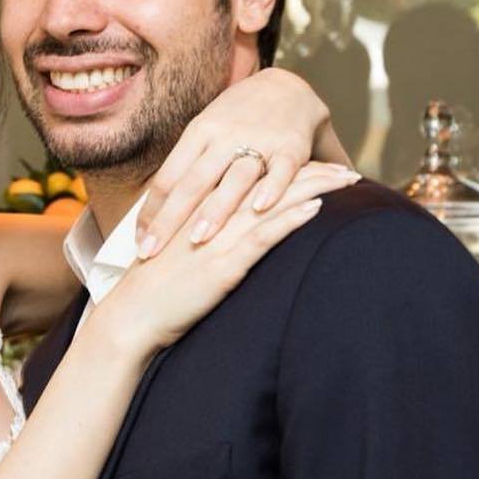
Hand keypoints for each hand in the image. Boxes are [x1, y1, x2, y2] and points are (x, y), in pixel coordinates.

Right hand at [99, 163, 359, 353]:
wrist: (133, 314)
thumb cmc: (156, 289)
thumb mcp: (183, 252)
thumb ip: (206, 235)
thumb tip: (226, 233)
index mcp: (202, 207)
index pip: (253, 178)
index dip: (288, 169)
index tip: (317, 163)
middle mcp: (212, 214)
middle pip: (270, 183)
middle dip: (311, 172)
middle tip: (344, 167)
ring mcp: (218, 237)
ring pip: (274, 202)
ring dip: (314, 188)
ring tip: (346, 179)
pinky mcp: (223, 263)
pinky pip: (263, 235)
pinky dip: (291, 219)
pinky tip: (318, 208)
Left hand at [136, 67, 352, 258]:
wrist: (287, 85)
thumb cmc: (237, 118)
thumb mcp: (205, 134)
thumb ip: (185, 169)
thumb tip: (153, 210)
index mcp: (198, 134)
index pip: (167, 178)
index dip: (151, 212)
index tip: (138, 242)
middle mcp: (224, 137)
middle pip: (192, 183)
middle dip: (170, 220)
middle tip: (152, 252)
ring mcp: (259, 141)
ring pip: (234, 179)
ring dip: (216, 210)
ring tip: (198, 240)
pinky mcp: (291, 147)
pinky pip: (281, 170)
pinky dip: (272, 189)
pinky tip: (260, 210)